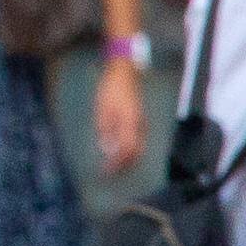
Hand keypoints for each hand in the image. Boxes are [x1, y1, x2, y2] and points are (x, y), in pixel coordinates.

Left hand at [91, 50, 148, 172]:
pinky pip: (139, 142)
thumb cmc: (111, 89)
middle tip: (110, 172)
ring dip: (127, 159)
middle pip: (136, 153)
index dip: (116, 163)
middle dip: (123, 165)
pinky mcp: (141, 121)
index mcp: (130, 123)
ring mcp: (142, 123)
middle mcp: (140, 126)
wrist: (125, 73)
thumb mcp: (103, 108)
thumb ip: (105, 128)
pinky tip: (119, 151)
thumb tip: (106, 148)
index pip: (126, 150)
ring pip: (139, 148)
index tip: (105, 171)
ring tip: (114, 165)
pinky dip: (130, 151)